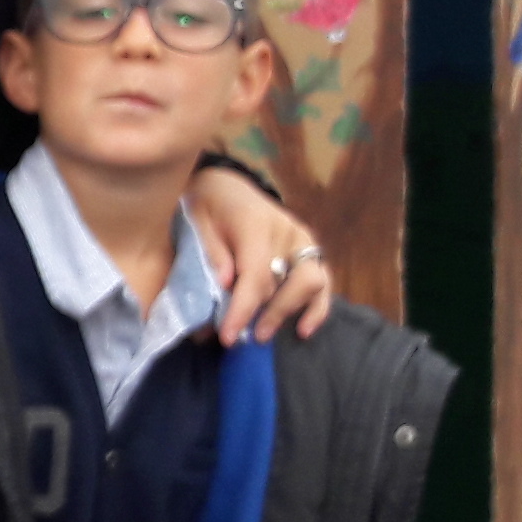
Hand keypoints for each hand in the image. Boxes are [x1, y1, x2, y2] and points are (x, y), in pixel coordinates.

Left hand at [192, 166, 332, 343]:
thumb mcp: (198, 222)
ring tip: (264, 334)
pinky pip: (322, 280)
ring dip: (289, 311)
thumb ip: (213, 252)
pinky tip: (303, 329)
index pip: (256, 274)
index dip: (243, 308)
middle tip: (246, 337)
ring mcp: (302, 239)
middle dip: (268, 314)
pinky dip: (317, 307)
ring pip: (311, 282)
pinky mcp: (310, 248)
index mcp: (256, 223)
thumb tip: (227, 284)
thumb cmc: (209, 205)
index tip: (228, 335)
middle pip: (287, 281)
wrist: (227, 184)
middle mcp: (286, 231)